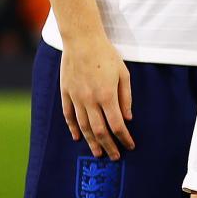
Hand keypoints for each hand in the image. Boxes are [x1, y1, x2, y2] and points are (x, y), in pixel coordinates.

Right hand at [59, 34, 133, 157]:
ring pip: (83, 126)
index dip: (124, 138)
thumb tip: (128, 119)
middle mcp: (90, 100)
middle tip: (114, 157)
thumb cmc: (106, 55)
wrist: (81, 40)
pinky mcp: (66, 93)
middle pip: (100, 130)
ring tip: (98, 153)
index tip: (130, 146)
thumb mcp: (124, 74)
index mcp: (107, 95)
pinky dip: (73, 128)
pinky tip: (78, 137)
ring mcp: (76, 97)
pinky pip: (68, 115)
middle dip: (108, 146)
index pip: (117, 125)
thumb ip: (126, 98)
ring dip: (91, 141)